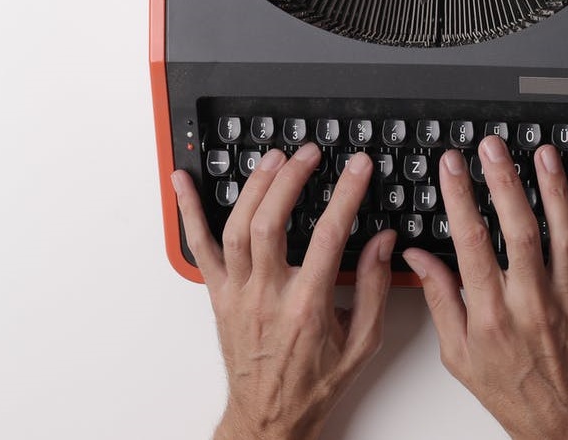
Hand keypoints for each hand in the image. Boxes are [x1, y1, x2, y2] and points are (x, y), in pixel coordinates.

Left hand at [171, 144, 396, 439]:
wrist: (269, 419)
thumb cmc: (314, 383)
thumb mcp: (362, 343)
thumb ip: (374, 288)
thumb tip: (383, 241)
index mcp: (307, 307)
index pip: (329, 235)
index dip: (346, 194)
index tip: (358, 167)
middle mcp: (266, 296)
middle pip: (272, 223)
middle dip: (291, 179)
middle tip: (310, 153)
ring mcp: (237, 293)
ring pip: (237, 228)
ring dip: (254, 186)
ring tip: (274, 158)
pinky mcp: (217, 295)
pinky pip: (199, 247)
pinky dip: (189, 211)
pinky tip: (183, 180)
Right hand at [402, 136, 567, 439]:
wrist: (567, 428)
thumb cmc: (512, 392)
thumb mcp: (458, 355)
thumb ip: (438, 298)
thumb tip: (417, 256)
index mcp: (493, 315)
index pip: (471, 243)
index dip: (459, 197)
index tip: (452, 165)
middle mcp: (532, 303)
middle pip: (519, 229)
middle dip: (504, 181)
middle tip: (493, 147)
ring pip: (564, 234)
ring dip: (555, 189)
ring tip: (544, 154)